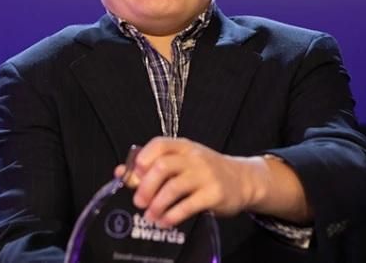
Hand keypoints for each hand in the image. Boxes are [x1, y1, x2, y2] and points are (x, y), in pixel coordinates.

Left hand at [113, 137, 263, 227]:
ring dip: (157, 204)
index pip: (160, 145)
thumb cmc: (205, 171)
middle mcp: (194, 158)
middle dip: (146, 186)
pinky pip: (189, 205)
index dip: (143, 159)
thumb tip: (122, 172)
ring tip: (150, 216)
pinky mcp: (214, 194)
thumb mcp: (183, 162)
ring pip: (174, 187)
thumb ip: (153, 165)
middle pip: (163, 167)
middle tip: (138, 201)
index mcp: (183, 147)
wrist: (243, 180)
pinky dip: (173, 215)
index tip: (134, 175)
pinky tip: (166, 221)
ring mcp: (206, 175)